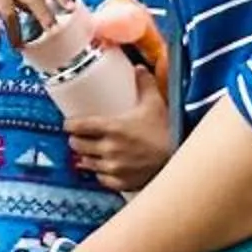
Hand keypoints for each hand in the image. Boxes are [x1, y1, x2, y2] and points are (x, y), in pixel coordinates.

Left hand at [65, 61, 175, 194]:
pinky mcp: (121, 183)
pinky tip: (105, 168)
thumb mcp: (155, 104)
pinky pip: (101, 179)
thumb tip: (140, 68)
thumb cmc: (167, 132)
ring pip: (86, 163)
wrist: (182, 160)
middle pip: (77, 145)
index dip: (70, 125)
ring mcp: (114, 168)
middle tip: (80, 137)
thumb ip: (145, 84)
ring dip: (86, 157)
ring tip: (91, 152)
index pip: (77, 126)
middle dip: (76, 140)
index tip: (69, 124)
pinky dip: (101, 174)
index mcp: (112, 128)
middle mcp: (109, 149)